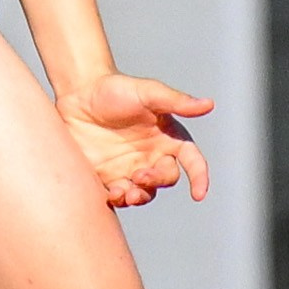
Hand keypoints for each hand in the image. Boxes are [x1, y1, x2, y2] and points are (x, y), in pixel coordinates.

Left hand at [57, 72, 210, 208]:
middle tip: (139, 176)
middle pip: (166, 179)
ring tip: (126, 193)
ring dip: (139, 197)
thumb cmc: (117, 88)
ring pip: (144, 193)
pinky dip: (119, 199)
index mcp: (168, 138)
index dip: (199, 177)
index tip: (198, 194)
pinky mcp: (108, 176)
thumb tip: (209, 105)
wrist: (79, 93)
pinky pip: (119, 196)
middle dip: (157, 181)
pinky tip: (112, 194)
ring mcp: (130, 168)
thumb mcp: (148, 92)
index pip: (192, 160)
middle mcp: (152, 156)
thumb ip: (177, 101)